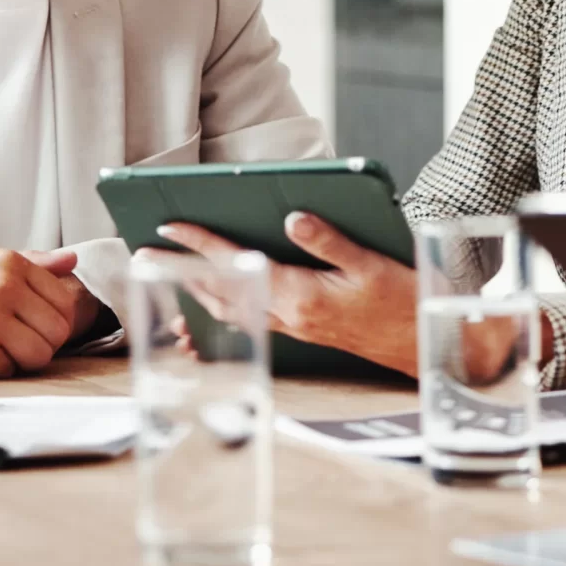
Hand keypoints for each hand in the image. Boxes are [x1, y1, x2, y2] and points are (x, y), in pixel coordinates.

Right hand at [0, 248, 91, 378]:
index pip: (64, 301)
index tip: (30, 324)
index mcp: (9, 263)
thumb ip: (30, 262)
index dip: (50, 319)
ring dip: (21, 359)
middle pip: (58, 330)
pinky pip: (11, 370)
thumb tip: (71, 260)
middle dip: (40, 341)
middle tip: (12, 341)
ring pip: (41, 354)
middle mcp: (3, 287)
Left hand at [153, 215, 422, 375]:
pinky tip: (217, 299)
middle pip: (221, 291)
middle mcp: (289, 315)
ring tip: (173, 271)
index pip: (238, 263)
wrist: (418, 346)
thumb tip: (292, 218)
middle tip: (147, 252)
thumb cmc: (401, 303)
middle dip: (182, 270)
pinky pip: (248, 319)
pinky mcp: (300, 332)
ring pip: (231, 309)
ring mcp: (292, 327)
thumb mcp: (370, 263)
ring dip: (199, 290)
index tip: (169, 228)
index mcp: (301, 295)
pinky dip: (224, 306)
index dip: (201, 244)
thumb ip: (329, 241)